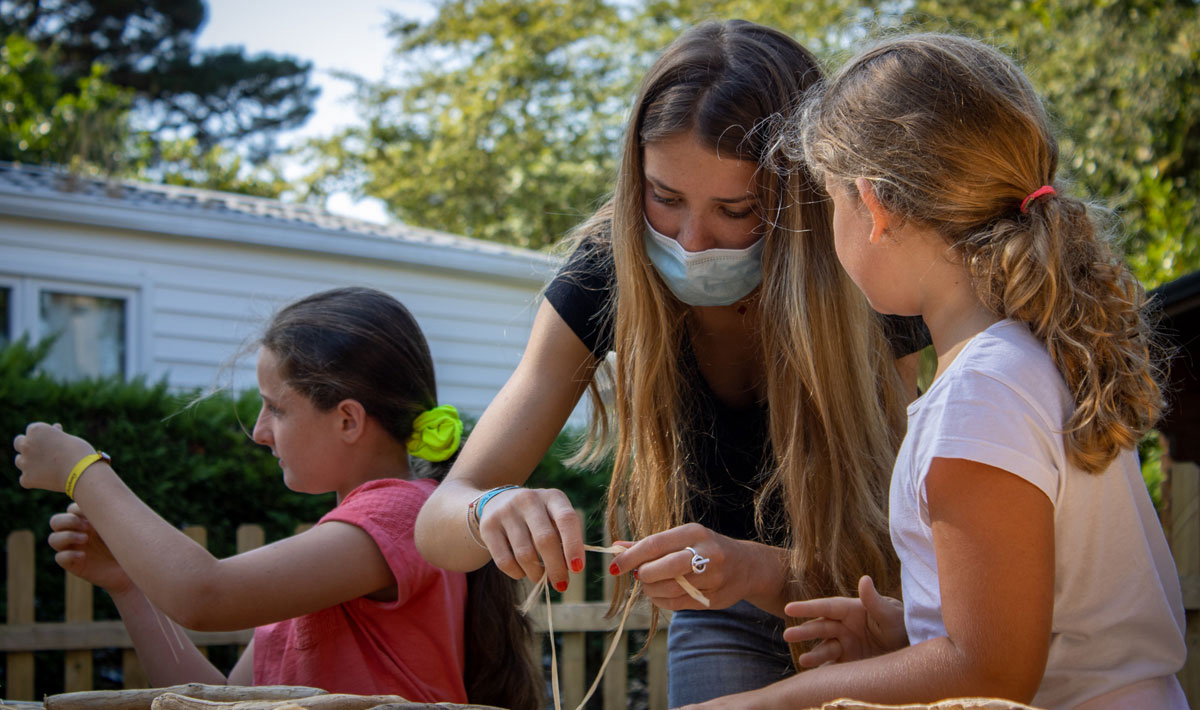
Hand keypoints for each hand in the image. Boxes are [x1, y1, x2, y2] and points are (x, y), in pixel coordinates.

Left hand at [13, 422, 95, 492]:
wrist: (82, 473)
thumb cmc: (80, 452)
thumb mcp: (68, 438)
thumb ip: (56, 435)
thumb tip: (54, 428)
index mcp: (36, 430)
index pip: (33, 430)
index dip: (42, 436)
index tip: (52, 441)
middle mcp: (26, 444)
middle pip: (18, 442)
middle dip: (27, 446)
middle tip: (40, 452)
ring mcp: (24, 462)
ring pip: (20, 461)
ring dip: (28, 463)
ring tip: (47, 467)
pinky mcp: (26, 478)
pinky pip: (25, 478)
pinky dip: (34, 479)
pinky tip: (47, 479)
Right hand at [48, 503, 133, 593]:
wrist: (135, 567)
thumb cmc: (130, 543)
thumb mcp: (122, 525)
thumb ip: (112, 512)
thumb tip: (107, 492)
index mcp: (88, 521)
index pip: (70, 509)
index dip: (77, 509)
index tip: (94, 513)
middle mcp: (78, 533)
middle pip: (55, 521)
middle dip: (67, 521)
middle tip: (87, 526)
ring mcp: (74, 549)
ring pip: (53, 539)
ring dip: (66, 536)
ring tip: (85, 539)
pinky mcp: (74, 565)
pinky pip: (59, 558)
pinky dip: (69, 555)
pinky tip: (83, 556)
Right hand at [476, 486, 584, 593]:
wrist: (498, 502)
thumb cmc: (538, 518)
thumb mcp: (554, 518)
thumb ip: (564, 539)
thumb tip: (570, 568)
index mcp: (552, 496)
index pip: (567, 519)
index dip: (574, 545)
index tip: (578, 568)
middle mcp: (528, 499)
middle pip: (545, 540)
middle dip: (556, 568)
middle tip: (561, 585)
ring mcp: (506, 511)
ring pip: (525, 554)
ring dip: (536, 573)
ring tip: (540, 576)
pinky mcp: (488, 526)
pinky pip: (504, 561)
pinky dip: (517, 573)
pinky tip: (522, 572)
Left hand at [610, 523, 764, 610]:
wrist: (747, 566)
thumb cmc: (705, 549)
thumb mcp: (681, 539)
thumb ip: (649, 544)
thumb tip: (616, 547)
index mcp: (694, 532)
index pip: (655, 544)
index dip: (631, 557)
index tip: (614, 566)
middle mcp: (706, 552)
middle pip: (662, 568)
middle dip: (644, 575)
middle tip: (639, 575)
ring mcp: (712, 577)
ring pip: (669, 589)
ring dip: (651, 590)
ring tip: (650, 584)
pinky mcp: (712, 598)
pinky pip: (677, 603)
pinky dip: (662, 601)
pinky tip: (661, 594)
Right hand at [783, 575, 906, 665]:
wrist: (912, 648)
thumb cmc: (903, 624)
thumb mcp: (891, 613)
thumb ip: (874, 600)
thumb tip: (864, 579)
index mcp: (851, 610)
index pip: (826, 608)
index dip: (808, 608)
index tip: (789, 608)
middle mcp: (844, 627)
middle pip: (821, 628)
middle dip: (805, 632)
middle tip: (788, 636)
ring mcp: (846, 645)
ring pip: (825, 648)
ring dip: (814, 654)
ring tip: (805, 661)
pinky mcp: (849, 662)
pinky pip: (833, 668)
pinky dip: (824, 673)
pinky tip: (815, 679)